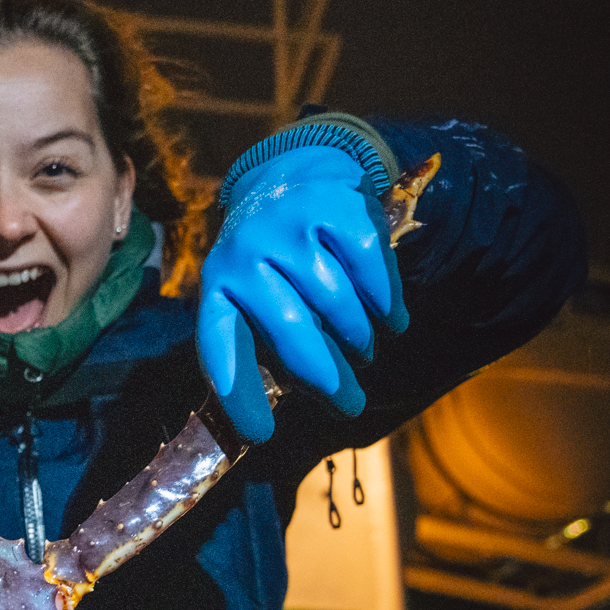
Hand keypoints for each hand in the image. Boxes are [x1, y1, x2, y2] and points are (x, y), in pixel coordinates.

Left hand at [196, 145, 405, 443]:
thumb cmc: (270, 262)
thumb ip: (261, 346)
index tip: (261, 435)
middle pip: (291, 333)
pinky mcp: (337, 208)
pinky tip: (392, 322)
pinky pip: (371, 274)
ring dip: (358, 341)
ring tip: (363, 353)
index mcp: (217, 285)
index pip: (220, 346)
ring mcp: (291, 227)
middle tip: (349, 406)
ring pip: (337, 305)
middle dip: (326, 380)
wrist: (292, 174)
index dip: (239, 394)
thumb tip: (266, 425)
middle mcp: (246, 253)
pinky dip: (386, 305)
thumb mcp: (250, 297)